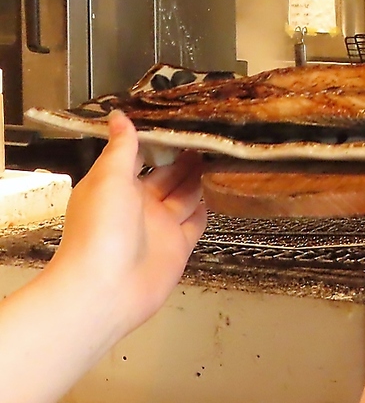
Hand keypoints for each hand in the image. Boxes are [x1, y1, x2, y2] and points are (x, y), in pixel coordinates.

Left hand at [49, 111, 206, 341]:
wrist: (105, 288)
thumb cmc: (102, 226)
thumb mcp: (109, 178)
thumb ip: (122, 147)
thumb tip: (118, 114)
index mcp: (118, 185)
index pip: (142, 157)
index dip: (162, 141)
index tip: (185, 120)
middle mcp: (140, 204)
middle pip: (168, 175)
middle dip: (187, 158)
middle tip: (213, 136)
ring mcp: (161, 226)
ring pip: (185, 195)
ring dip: (200, 178)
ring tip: (223, 154)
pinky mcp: (179, 245)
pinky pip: (196, 222)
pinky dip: (207, 207)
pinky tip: (221, 189)